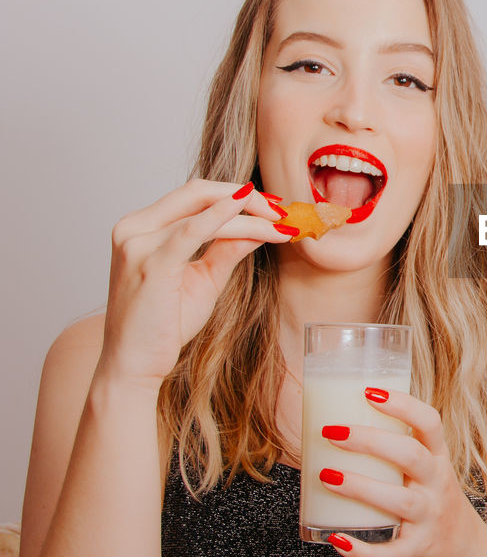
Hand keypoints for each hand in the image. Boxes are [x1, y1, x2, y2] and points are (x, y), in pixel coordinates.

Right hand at [100, 180, 293, 386]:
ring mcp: (137, 243)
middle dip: (247, 197)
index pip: (194, 196)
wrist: (133, 365)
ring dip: (250, 215)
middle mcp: (134, 228)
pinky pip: (193, 231)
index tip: (272, 206)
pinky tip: (254, 219)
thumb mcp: (204, 279)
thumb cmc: (163, 326)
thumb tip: (259, 228)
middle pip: (197, 191)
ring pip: (204, 210)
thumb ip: (227, 250)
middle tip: (282, 210)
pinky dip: (225, 219)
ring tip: (281, 225)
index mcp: (141, 228)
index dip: (236, 195)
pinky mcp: (151, 263)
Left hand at [319, 388, 486, 556]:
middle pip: (411, 456)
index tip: (368, 392)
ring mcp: (429, 517)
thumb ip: (395, 447)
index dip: (402, 405)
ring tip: (327, 476)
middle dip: (370, 441)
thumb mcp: (426, 467)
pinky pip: (392, 552)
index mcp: (437, 457)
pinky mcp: (418, 548)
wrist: (463, 548)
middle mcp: (437, 483)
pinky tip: (337, 541)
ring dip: (361, 488)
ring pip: (400, 502)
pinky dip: (363, 551)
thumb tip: (336, 417)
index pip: (429, 422)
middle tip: (332, 432)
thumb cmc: (429, 497)